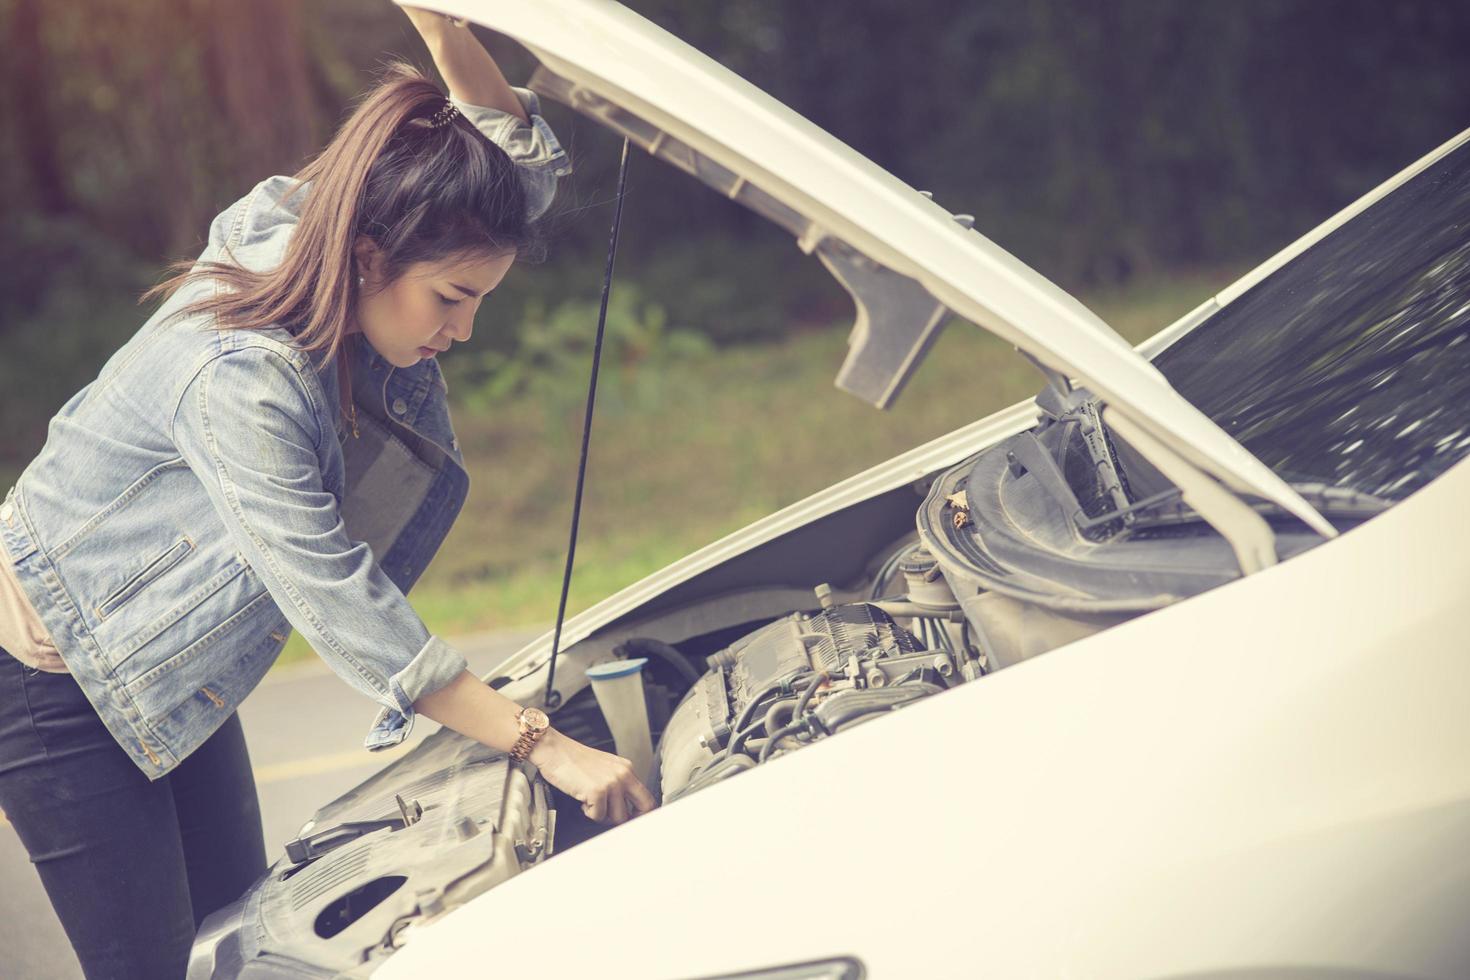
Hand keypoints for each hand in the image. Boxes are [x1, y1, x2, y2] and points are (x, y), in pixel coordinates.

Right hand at [528, 728, 658, 824]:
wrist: (554, 751)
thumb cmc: (574, 760)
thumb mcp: (605, 768)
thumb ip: (618, 784)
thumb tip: (626, 808)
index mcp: (627, 768)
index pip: (647, 797)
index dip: (642, 813)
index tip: (633, 819)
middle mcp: (623, 775)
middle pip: (644, 808)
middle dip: (630, 819)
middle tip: (613, 818)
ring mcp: (612, 783)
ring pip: (618, 817)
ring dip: (602, 815)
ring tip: (591, 803)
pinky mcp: (597, 792)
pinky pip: (598, 816)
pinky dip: (588, 813)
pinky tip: (582, 800)